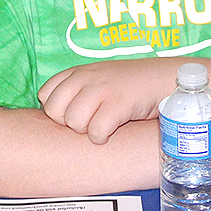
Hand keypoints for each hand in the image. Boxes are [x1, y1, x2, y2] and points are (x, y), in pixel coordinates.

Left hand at [38, 59, 175, 143]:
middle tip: (88, 124)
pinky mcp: (119, 103)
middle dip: (68, 124)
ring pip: (74, 122)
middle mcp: (87, 77)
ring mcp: (103, 88)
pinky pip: (96, 131)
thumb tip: (53, 115)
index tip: (74, 116)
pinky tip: (113, 132)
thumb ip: (77, 90)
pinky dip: (103, 138)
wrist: (165, 78)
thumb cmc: (131, 85)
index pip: (45, 94)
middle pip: (55, 111)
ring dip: (87, 131)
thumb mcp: (99, 79)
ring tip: (103, 126)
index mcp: (79, 71)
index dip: (56, 111)